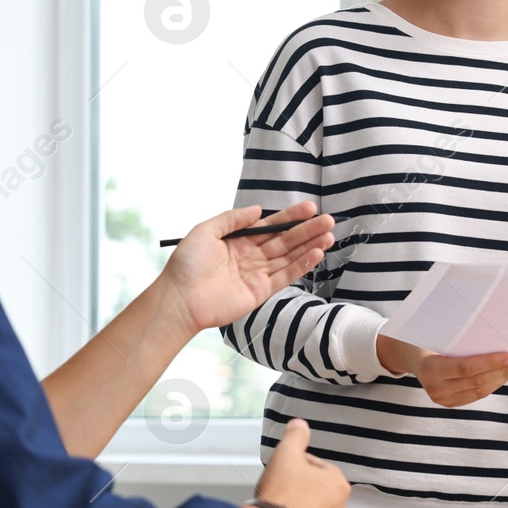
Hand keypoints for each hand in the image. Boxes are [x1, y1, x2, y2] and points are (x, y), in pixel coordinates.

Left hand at [158, 202, 334, 334]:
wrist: (179, 299)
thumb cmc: (186, 264)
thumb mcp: (205, 231)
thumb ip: (233, 219)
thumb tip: (258, 210)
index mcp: (238, 241)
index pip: (270, 226)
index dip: (290, 217)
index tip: (309, 208)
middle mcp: (250, 256)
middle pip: (284, 241)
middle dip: (307, 231)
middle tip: (328, 221)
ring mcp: (257, 275)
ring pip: (289, 257)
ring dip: (310, 247)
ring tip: (329, 235)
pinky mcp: (260, 293)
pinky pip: (284, 276)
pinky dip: (301, 266)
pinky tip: (316, 254)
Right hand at [251, 418, 348, 507]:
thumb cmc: (280, 496)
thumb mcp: (286, 454)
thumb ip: (296, 436)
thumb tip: (300, 425)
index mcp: (338, 485)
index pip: (318, 466)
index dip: (297, 465)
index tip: (284, 470)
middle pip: (317, 490)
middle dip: (300, 488)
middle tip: (281, 488)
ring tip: (280, 507)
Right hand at [378, 335, 507, 407]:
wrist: (407, 355)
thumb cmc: (423, 337)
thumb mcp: (434, 332)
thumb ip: (457, 334)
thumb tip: (488, 321)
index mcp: (430, 369)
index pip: (466, 368)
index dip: (491, 363)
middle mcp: (436, 389)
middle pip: (478, 381)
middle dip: (504, 369)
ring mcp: (443, 399)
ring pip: (481, 390)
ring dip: (504, 377)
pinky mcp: (450, 403)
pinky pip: (478, 394)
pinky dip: (495, 382)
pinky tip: (507, 372)